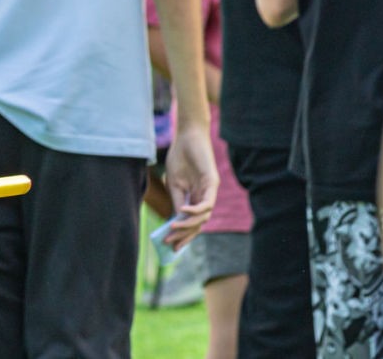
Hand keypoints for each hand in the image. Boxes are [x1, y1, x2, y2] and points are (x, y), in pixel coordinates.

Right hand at [162, 123, 218, 250]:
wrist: (187, 137)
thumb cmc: (180, 158)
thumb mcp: (174, 184)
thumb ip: (177, 202)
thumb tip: (175, 221)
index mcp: (195, 199)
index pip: (192, 222)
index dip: (182, 235)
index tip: (170, 245)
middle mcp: (205, 198)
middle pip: (198, 224)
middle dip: (184, 235)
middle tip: (171, 244)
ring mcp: (210, 192)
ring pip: (203, 217)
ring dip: (187, 225)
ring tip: (172, 229)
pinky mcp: (213, 184)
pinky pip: (206, 204)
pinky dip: (195, 210)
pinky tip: (182, 211)